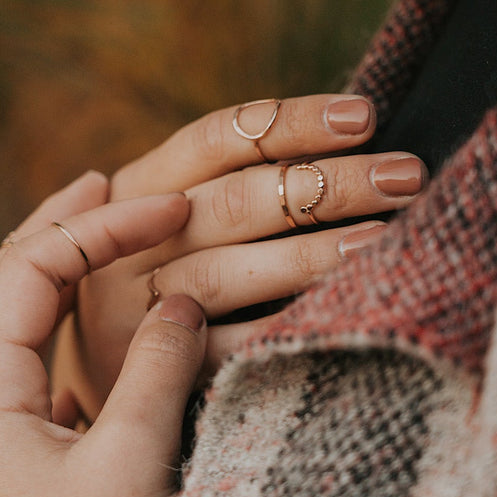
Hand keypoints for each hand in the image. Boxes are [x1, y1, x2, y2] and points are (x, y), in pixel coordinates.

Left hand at [0, 177, 206, 496]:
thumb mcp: (132, 459)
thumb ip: (156, 365)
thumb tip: (177, 298)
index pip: (34, 270)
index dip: (101, 227)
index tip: (170, 206)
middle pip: (4, 283)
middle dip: (55, 225)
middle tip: (103, 179)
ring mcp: (0, 434)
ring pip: (14, 323)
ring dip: (53, 269)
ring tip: (95, 227)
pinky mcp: (28, 460)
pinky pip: (36, 366)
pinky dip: (65, 323)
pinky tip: (96, 320)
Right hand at [62, 94, 427, 417]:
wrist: (89, 379)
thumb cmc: (156, 274)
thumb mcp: (162, 218)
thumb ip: (225, 183)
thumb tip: (347, 138)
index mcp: (134, 188)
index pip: (216, 139)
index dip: (293, 123)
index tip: (366, 117)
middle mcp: (130, 243)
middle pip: (235, 202)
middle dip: (328, 185)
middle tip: (407, 175)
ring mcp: (138, 310)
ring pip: (230, 274)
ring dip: (314, 255)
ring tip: (386, 240)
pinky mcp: (156, 373)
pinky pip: (230, 348)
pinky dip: (286, 327)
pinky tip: (343, 312)